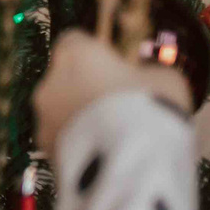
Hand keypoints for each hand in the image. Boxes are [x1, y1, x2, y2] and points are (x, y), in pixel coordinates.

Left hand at [34, 29, 192, 148]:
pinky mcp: (45, 153)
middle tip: (115, 108)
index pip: (74, 41)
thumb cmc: (150, 110)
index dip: (93, 54)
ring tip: (110, 141)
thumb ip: (148, 74)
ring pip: (58, 114)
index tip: (114, 69)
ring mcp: (43, 121)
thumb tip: (145, 78)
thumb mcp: (166, 81)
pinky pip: (62, 144)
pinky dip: (77, 148)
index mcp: (76, 54)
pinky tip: (102, 161)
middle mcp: (50, 83)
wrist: (131, 168)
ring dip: (77, 121)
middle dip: (83, 90)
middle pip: (63, 79)